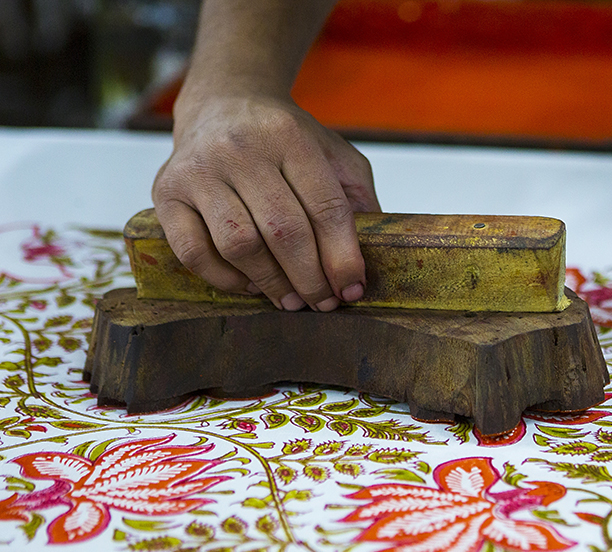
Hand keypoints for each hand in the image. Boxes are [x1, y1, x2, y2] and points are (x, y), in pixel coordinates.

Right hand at [152, 94, 379, 310]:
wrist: (223, 104)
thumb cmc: (285, 140)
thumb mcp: (332, 154)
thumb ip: (355, 198)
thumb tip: (363, 264)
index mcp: (289, 136)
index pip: (325, 208)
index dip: (343, 257)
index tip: (353, 290)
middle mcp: (240, 148)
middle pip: (283, 231)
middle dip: (311, 278)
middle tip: (324, 304)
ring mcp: (198, 169)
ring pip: (239, 245)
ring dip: (272, 284)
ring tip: (293, 301)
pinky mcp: (165, 191)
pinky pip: (194, 252)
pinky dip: (225, 280)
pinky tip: (250, 285)